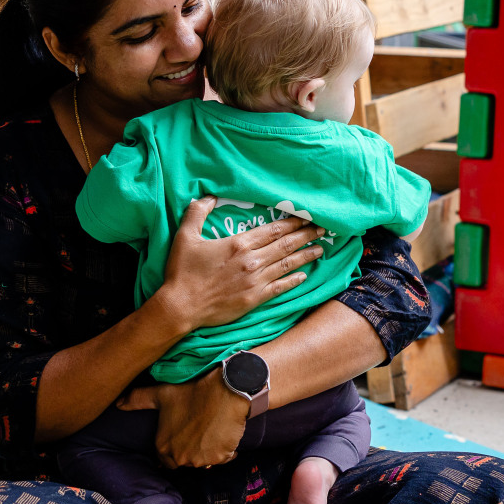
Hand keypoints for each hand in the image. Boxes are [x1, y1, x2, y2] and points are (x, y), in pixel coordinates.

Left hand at [146, 369, 250, 468]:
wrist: (224, 390)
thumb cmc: (192, 392)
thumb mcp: (162, 394)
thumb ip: (137, 400)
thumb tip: (118, 404)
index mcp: (163, 446)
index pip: (166, 458)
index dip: (176, 445)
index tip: (185, 435)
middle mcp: (180, 457)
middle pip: (186, 460)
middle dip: (191, 450)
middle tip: (199, 431)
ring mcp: (200, 460)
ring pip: (205, 460)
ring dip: (208, 451)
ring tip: (211, 431)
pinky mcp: (220, 457)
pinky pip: (223, 458)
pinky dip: (225, 450)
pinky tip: (223, 434)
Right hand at [153, 198, 325, 334]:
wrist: (181, 306)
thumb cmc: (182, 271)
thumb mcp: (185, 236)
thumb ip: (196, 213)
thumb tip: (206, 197)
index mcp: (239, 244)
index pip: (273, 229)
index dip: (292, 222)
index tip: (307, 217)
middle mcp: (252, 261)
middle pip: (285, 244)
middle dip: (306, 235)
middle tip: (323, 229)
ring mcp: (255, 281)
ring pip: (287, 264)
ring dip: (305, 255)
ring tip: (321, 249)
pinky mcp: (254, 298)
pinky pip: (279, 287)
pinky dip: (293, 281)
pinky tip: (304, 276)